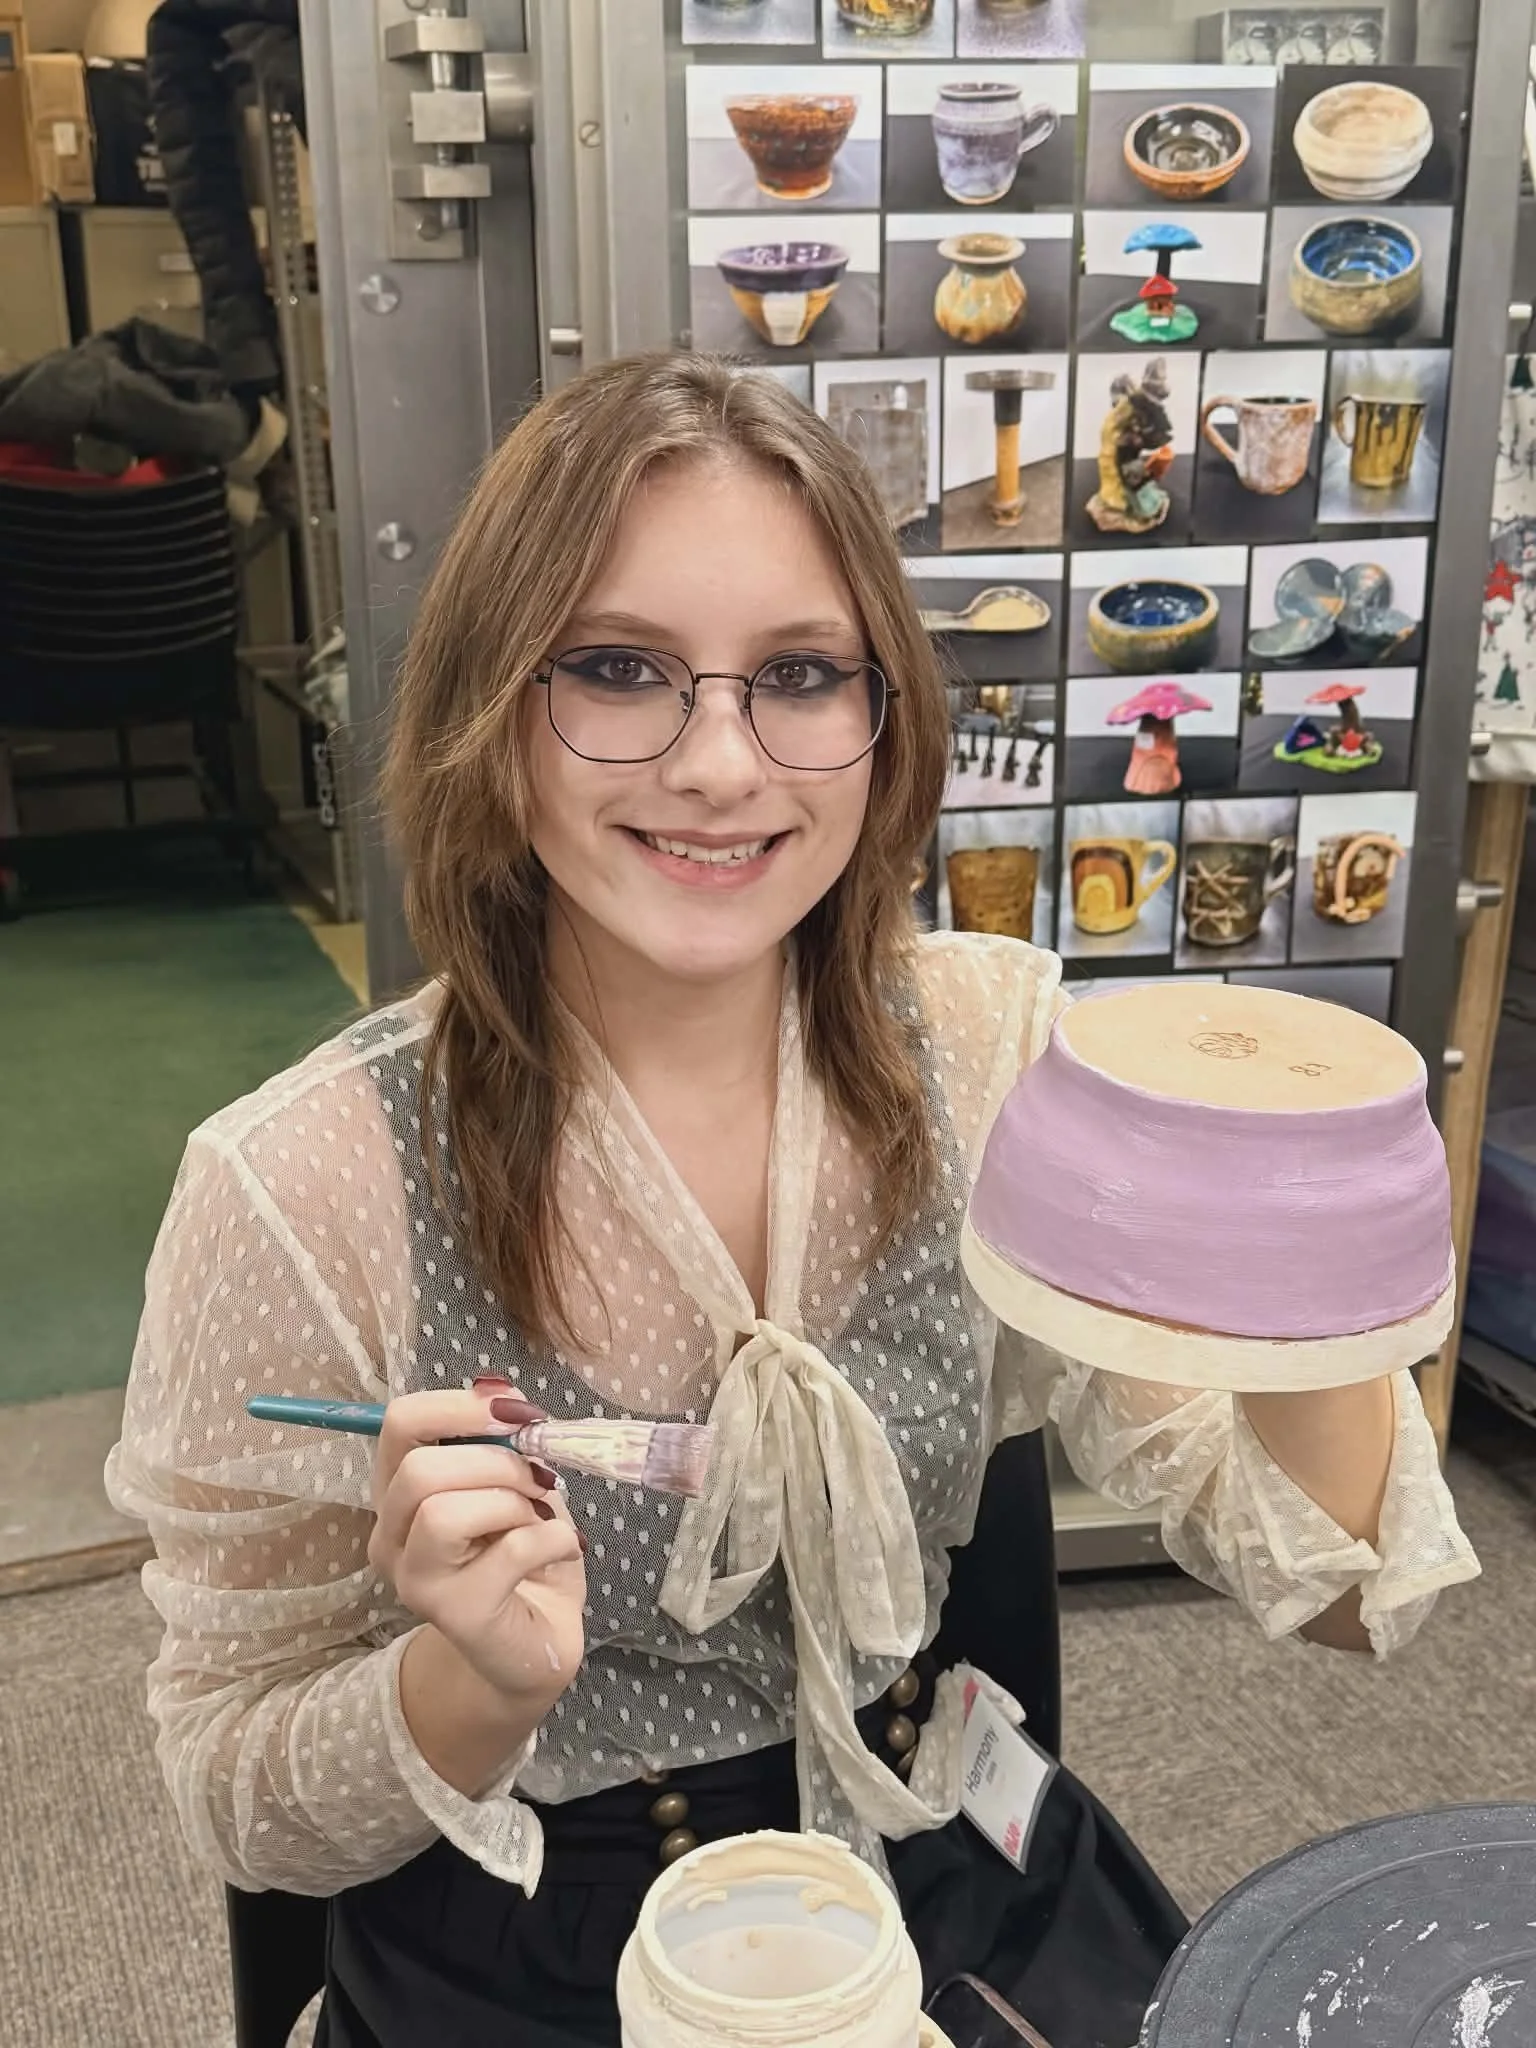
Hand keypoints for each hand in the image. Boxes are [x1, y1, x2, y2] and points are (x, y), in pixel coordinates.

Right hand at [369, 1387, 585, 1707]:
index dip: (460, 1405)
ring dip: (513, 1501)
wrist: (534, 1644)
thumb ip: (502, 1444)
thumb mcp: (513, 1486)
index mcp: (399, 1491)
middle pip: (419, 1469)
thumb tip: (502, 1394)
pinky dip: (552, 1537)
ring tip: (540, 1515)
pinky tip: (564, 1548)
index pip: (400, 1423)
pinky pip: (507, 1552)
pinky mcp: (457, 1615)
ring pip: (443, 1513)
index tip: (514, 1411)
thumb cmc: (522, 1557)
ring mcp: (415, 1580)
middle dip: (495, 1460)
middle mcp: (391, 1536)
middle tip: (537, 1477)